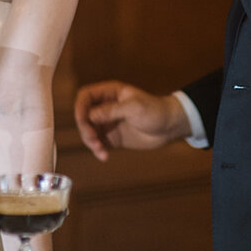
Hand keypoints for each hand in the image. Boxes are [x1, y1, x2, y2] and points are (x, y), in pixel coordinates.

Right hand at [74, 80, 190, 161]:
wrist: (170, 127)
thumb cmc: (155, 111)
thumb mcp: (135, 108)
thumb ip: (112, 110)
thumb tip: (90, 115)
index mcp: (110, 93)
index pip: (86, 96)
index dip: (80, 107)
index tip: (82, 121)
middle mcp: (106, 107)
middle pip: (84, 115)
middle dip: (85, 128)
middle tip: (94, 140)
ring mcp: (108, 122)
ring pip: (88, 131)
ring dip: (90, 142)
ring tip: (101, 151)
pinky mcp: (112, 137)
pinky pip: (98, 143)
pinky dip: (97, 150)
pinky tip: (104, 156)